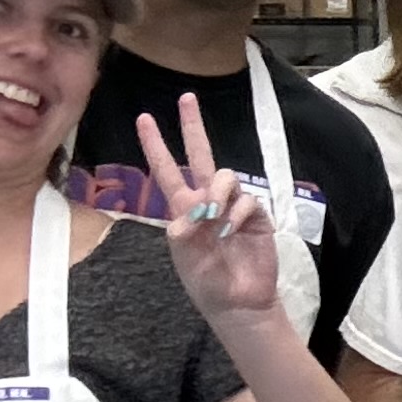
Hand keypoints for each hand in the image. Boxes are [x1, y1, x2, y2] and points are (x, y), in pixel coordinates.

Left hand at [140, 100, 285, 327]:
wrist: (238, 302)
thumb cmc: (206, 281)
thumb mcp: (185, 257)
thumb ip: (185, 232)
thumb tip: (193, 211)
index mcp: (183, 208)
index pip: (167, 170)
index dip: (155, 145)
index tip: (144, 119)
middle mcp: (208, 200)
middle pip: (201, 155)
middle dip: (193, 127)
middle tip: (186, 99)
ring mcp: (233, 207)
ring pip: (226, 176)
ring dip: (218, 192)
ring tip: (214, 216)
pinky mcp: (256, 216)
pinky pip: (247, 201)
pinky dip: (238, 214)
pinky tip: (233, 232)